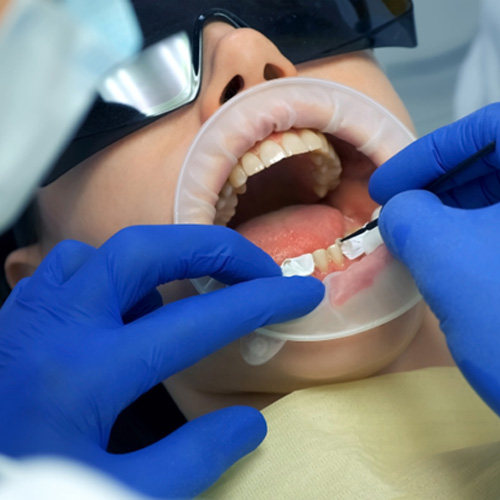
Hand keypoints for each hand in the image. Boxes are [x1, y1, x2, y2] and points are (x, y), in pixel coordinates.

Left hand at [0, 225, 323, 497]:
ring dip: (156, 262)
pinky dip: (110, 273)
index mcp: (88, 375)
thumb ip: (191, 459)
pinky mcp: (17, 317)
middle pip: (146, 250)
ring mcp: (31, 314)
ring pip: (102, 253)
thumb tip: (251, 423)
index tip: (300, 293)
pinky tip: (126, 306)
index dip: (261, 301)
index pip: (197, 321)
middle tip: (254, 268)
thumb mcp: (121, 497)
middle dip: (212, 250)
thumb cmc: (32, 494)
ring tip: (189, 290)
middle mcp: (57, 327)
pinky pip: (71, 269)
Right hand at [369, 104, 499, 414]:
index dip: (430, 150)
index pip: (491, 126)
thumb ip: (409, 215)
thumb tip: (399, 208)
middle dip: (440, 183)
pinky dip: (475, 238)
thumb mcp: (448, 258)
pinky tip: (446, 260)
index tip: (385, 185)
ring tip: (416, 239)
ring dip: (454, 212)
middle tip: (398, 213)